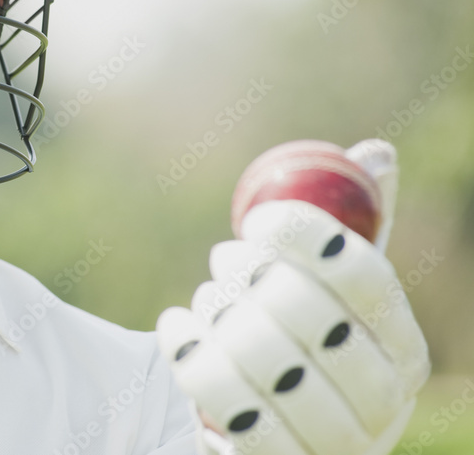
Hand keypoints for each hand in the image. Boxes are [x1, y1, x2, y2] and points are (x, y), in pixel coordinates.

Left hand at [156, 201, 429, 454]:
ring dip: (219, 315)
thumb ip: (344, 229)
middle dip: (251, 275)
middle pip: (311, 315)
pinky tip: (177, 328)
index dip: (310, 238)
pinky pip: (227, 408)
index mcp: (403, 347)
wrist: (253, 424)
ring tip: (205, 302)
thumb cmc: (291, 341)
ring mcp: (335, 446)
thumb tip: (375, 153)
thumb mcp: (322, 289)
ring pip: (264, 360)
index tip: (258, 217)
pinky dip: (192, 357)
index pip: (367, 278)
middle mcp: (383, 404)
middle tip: (222, 258)